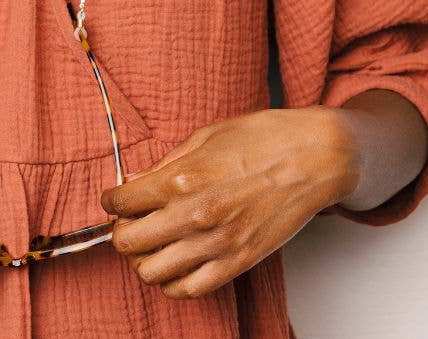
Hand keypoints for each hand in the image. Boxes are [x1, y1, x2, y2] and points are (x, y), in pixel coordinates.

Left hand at [99, 107, 358, 299]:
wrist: (315, 157)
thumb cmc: (262, 138)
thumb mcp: (203, 137)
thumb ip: (164, 164)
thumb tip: (134, 181)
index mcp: (181, 179)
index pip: (120, 203)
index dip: (112, 200)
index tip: (116, 199)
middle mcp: (194, 215)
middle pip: (128, 242)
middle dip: (121, 231)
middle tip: (129, 222)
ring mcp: (217, 244)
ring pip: (152, 272)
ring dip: (144, 259)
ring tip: (152, 244)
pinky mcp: (238, 262)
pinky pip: (189, 289)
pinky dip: (173, 282)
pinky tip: (176, 263)